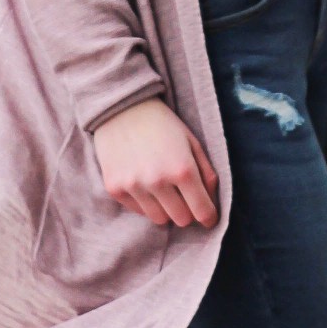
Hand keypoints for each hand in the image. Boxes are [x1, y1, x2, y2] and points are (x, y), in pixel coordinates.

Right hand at [93, 98, 217, 227]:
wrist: (121, 108)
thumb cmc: (163, 124)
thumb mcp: (192, 143)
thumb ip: (206, 174)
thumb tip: (211, 204)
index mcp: (182, 169)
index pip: (202, 211)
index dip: (209, 217)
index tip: (208, 217)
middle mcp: (157, 181)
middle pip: (181, 219)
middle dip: (187, 211)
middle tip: (183, 196)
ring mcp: (134, 186)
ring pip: (159, 219)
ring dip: (165, 208)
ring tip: (162, 188)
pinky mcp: (115, 188)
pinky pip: (138, 211)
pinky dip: (145, 203)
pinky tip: (143, 182)